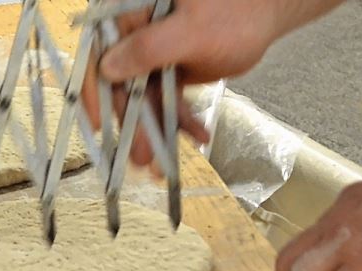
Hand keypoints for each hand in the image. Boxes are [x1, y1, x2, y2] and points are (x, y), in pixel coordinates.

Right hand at [83, 0, 333, 165]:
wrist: (267, 12)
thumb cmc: (234, 10)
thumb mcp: (190, 32)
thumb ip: (149, 48)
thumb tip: (108, 68)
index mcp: (130, 10)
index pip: (99, 50)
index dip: (94, 89)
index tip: (98, 124)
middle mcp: (135, 30)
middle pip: (122, 82)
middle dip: (133, 123)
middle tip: (140, 157)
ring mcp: (153, 52)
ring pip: (145, 97)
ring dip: (155, 131)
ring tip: (162, 164)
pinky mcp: (170, 69)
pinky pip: (167, 99)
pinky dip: (180, 120)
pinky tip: (197, 136)